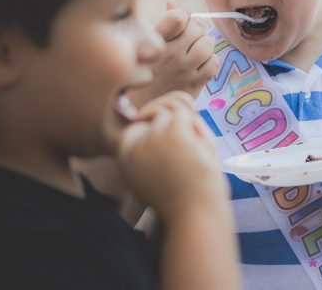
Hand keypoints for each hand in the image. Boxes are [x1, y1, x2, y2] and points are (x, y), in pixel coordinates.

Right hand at [117, 91, 227, 223]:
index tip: (171, 157)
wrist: (194, 216)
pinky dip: (199, 129)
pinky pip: (187, 111)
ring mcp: (152, 135)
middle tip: (187, 158)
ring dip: (191, 127)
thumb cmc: (180, 195)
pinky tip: (199, 152)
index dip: (161, 127)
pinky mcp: (173, 132)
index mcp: (123, 152)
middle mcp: (132, 142)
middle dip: (180, 127)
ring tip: (194, 154)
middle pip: (160, 109)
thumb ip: (146, 142)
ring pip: (174, 106)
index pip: (139, 120)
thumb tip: (140, 112)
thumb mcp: (153, 168)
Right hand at [151, 0, 218, 98]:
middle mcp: (169, 56)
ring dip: (205, 43)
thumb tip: (174, 2)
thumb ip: (162, 22)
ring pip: (207, 44)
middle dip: (196, 28)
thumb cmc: (143, 70)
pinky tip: (200, 63)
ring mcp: (183, 71)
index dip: (183, 13)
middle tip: (190, 35)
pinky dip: (211, 60)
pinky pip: (213, 63)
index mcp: (153, 43)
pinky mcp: (194, 85)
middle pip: (197, 28)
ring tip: (195, 49)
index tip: (181, 19)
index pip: (177, 17)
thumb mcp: (146, 43)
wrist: (140, 107)